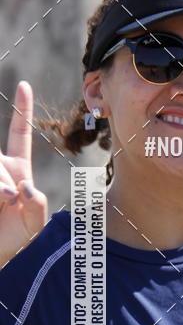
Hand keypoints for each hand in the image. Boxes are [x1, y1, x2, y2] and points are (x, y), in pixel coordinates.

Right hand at [0, 81, 47, 265]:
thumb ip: (36, 204)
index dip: (22, 111)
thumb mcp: (35, 223)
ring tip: (0, 205)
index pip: (19, 134)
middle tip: (8, 200)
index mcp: (17, 169)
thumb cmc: (14, 238)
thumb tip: (19, 187)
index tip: (24, 86)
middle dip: (1, 181)